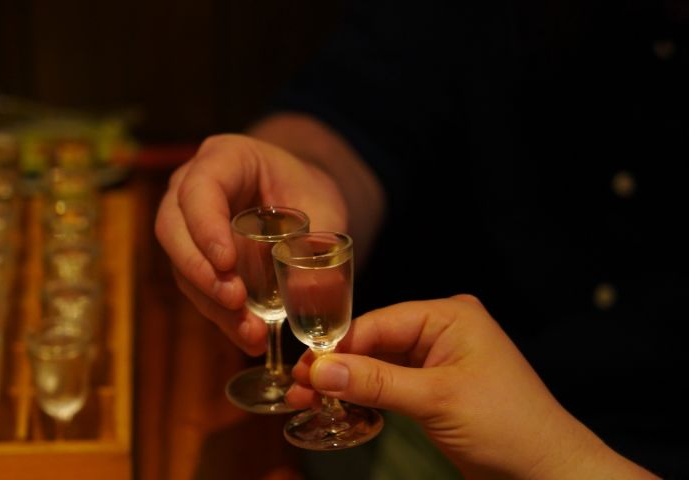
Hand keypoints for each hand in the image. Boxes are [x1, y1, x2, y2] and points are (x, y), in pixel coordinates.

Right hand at [154, 133, 346, 354]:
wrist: (301, 197)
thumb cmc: (308, 190)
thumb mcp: (324, 208)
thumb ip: (319, 244)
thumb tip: (309, 296)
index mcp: (223, 158)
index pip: (199, 188)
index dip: (205, 226)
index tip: (227, 263)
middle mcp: (190, 187)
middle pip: (172, 228)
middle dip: (200, 271)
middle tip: (235, 301)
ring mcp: (185, 223)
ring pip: (179, 263)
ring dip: (211, 301)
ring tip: (249, 331)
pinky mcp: (192, 256)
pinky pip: (195, 286)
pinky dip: (219, 314)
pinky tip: (248, 335)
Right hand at [286, 295, 654, 478]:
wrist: (548, 473)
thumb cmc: (507, 427)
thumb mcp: (435, 400)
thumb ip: (375, 382)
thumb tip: (319, 369)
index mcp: (449, 316)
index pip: (377, 323)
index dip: (337, 347)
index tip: (301, 370)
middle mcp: (442, 330)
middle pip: (373, 342)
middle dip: (336, 367)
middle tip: (297, 388)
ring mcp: (439, 361)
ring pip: (377, 365)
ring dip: (346, 383)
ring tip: (307, 399)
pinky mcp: (435, 389)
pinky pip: (390, 384)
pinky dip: (365, 396)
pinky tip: (339, 406)